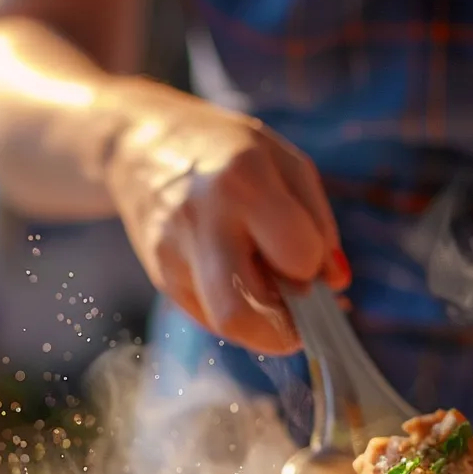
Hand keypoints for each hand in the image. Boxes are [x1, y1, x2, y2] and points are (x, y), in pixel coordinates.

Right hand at [104, 79, 350, 353]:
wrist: (137, 144)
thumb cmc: (224, 149)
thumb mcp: (285, 162)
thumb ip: (319, 222)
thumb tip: (335, 283)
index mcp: (242, 182)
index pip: (296, 258)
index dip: (314, 266)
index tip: (313, 258)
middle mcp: (201, 222)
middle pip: (243, 314)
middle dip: (285, 328)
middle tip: (303, 311)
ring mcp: (173, 256)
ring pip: (226, 325)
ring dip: (263, 325)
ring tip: (275, 292)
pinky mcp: (161, 278)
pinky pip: (210, 316)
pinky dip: (239, 311)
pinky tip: (244, 282)